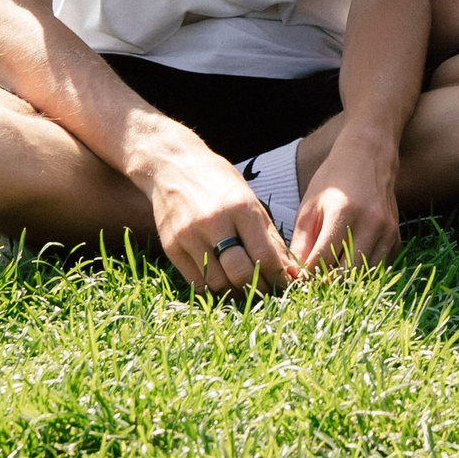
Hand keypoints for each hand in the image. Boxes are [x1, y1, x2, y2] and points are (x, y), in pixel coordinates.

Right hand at [134, 130, 296, 295]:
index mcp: (241, 208)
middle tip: (268, 292)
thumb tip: (287, 267)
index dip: (279, 275)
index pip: (264, 254)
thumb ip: (267, 233)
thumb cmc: (218, 181)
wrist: (173, 165)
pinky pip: (195, 281)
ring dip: (236, 293)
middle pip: (241, 273)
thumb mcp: (249, 198)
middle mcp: (215, 223)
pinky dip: (212, 289)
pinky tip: (223, 285)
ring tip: (247, 291)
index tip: (287, 283)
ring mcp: (190, 236)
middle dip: (260, 288)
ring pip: (218, 282)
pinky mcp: (171, 247)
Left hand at [291, 128, 402, 274]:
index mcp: (344, 213)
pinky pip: (380, 267)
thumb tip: (293, 275)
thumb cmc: (333, 179)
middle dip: (326, 284)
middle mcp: (371, 223)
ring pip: (366, 275)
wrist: (369, 156)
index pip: (322, 260)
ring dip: (346, 281)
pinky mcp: (396, 236)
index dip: (306, 276)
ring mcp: (387, 231)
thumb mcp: (309, 206)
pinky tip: (350, 265)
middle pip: (347, 274)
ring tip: (329, 277)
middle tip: (311, 284)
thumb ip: (301, 242)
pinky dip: (364, 272)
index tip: (296, 280)